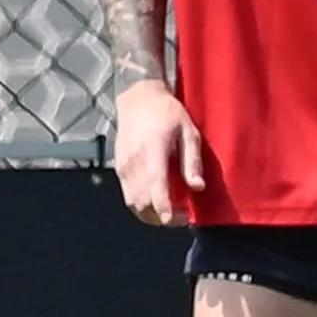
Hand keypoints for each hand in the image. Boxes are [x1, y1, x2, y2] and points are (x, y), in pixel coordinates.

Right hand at [114, 79, 203, 225]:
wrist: (138, 97)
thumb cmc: (167, 112)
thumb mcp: (188, 131)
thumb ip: (192, 161)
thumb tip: (198, 187)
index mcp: (153, 152)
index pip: (156, 188)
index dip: (165, 209)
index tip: (177, 220)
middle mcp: (134, 162)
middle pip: (142, 203)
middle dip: (161, 216)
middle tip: (181, 216)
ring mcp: (123, 166)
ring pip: (133, 203)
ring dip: (150, 213)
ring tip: (169, 211)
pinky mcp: (119, 167)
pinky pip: (127, 195)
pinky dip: (141, 204)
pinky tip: (155, 200)